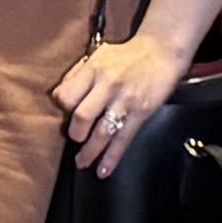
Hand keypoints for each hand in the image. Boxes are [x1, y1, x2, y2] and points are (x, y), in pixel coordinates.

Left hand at [54, 34, 190, 171]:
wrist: (161, 52)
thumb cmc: (127, 55)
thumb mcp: (98, 56)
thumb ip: (77, 74)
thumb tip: (59, 95)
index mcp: (93, 70)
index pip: (66, 96)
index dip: (63, 108)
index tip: (65, 115)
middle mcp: (107, 86)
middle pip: (82, 116)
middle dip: (75, 133)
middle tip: (75, 139)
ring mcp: (124, 101)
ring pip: (101, 133)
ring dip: (89, 152)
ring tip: (82, 162)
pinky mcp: (140, 113)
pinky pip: (123, 140)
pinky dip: (112, 158)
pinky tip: (103, 170)